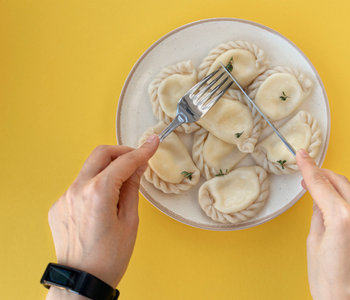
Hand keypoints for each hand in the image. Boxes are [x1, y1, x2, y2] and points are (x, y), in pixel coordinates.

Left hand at [46, 136, 158, 298]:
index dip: (142, 151)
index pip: (124, 162)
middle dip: (121, 152)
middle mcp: (77, 190)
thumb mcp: (130, 221)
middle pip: (100, 154)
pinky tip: (104, 203)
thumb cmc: (109, 257)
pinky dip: (94, 186)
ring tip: (122, 186)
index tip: (153, 143)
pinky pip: (79, 186)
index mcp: (98, 193)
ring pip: (89, 169)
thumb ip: (132, 188)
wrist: (82, 281)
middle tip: (136, 159)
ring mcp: (65, 197)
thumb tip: (137, 167)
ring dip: (107, 169)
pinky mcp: (59, 206)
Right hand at [296, 149, 349, 299]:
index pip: (321, 184)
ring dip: (342, 193)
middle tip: (312, 176)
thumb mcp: (314, 244)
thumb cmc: (330, 284)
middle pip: (343, 183)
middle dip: (325, 176)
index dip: (309, 168)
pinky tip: (346, 219)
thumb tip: (318, 199)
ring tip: (327, 199)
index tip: (303, 156)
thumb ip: (318, 215)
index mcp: (342, 218)